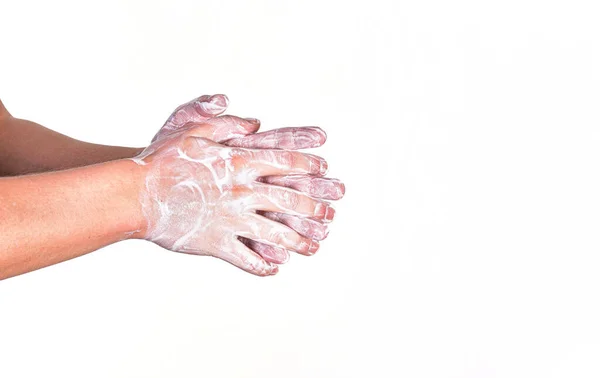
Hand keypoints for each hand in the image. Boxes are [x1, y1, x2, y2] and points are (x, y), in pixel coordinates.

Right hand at [135, 121, 334, 275]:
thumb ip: (228, 124)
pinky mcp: (217, 243)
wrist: (135, 194)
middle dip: (312, 209)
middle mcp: (241, 191)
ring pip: (274, 233)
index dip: (307, 167)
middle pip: (287, 201)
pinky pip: (246, 258)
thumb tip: (255, 123)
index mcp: (238, 163)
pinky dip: (262, 265)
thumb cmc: (162, 160)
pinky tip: (274, 268)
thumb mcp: (195, 131)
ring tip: (314, 247)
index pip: (283, 163)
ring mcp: (231, 219)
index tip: (324, 171)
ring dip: (297, 242)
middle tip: (328, 216)